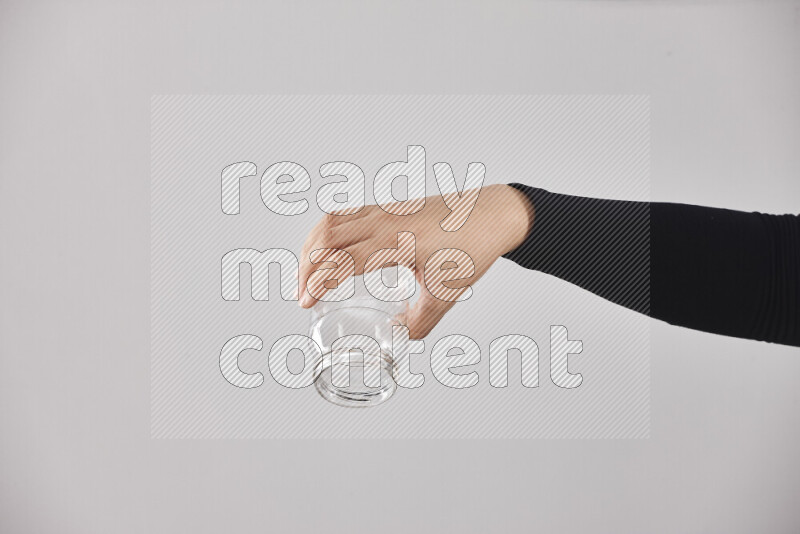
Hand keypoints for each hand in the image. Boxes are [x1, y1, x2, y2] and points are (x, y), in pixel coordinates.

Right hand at [298, 184, 533, 337]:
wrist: (491, 215)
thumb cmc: (472, 248)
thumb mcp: (446, 294)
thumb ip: (420, 322)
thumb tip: (397, 333)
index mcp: (397, 243)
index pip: (342, 260)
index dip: (318, 282)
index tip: (306, 302)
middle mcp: (385, 222)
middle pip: (326, 238)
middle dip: (305, 267)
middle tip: (302, 293)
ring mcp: (384, 211)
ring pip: (331, 221)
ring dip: (312, 246)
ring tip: (307, 273)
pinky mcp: (387, 207)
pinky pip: (345, 214)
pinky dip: (327, 232)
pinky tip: (329, 251)